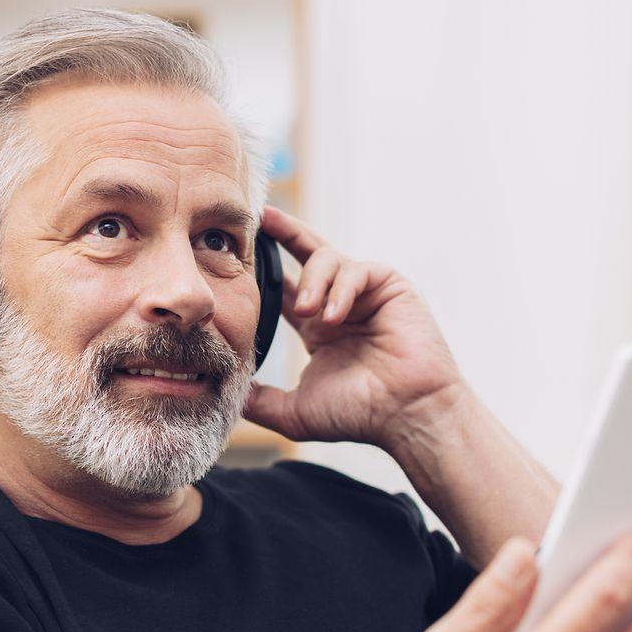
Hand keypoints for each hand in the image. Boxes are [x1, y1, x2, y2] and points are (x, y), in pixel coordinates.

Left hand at [243, 206, 465, 447]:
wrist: (406, 414)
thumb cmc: (360, 413)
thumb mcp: (295, 411)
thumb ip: (260, 402)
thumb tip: (226, 396)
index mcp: (317, 327)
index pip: (285, 286)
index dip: (265, 266)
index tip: (238, 251)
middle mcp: (340, 304)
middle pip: (308, 254)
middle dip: (284, 233)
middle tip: (260, 218)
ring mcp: (366, 293)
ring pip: (328, 259)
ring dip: (313, 282)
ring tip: (306, 312)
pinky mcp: (390, 286)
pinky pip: (357, 270)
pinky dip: (341, 289)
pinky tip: (333, 317)